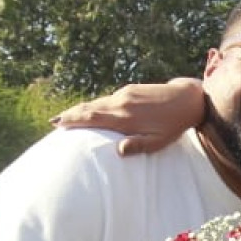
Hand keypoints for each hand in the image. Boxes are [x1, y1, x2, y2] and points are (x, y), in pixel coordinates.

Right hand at [50, 79, 205, 154]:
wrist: (186, 99)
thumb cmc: (173, 126)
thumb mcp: (158, 141)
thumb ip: (138, 146)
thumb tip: (118, 151)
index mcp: (125, 118)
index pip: (93, 118)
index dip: (73, 120)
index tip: (58, 124)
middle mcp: (121, 103)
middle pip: (90, 108)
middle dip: (71, 114)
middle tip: (54, 121)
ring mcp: (125, 94)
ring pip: (98, 102)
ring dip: (82, 109)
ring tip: (68, 116)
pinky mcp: (130, 89)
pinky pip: (107, 98)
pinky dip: (96, 105)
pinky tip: (92, 110)